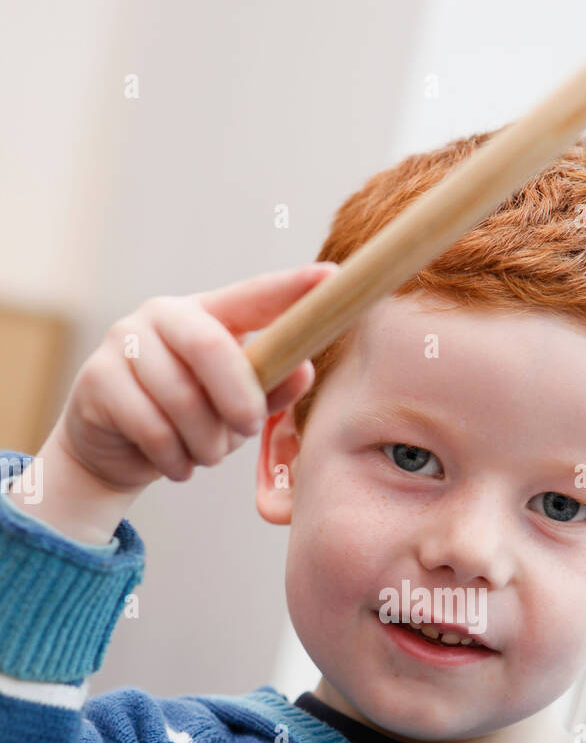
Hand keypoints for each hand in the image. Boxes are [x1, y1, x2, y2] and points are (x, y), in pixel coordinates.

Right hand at [53, 261, 338, 494]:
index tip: (332, 278)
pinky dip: (175, 460)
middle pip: (210, 346)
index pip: (253, 295)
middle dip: (238, 398)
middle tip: (247, 428)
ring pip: (181, 399)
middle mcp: (163, 316)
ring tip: (205, 455)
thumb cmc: (189, 422)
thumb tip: (304, 369)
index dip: (291, 289)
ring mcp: (124, 342)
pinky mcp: (96, 379)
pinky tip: (176, 464)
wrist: (117, 454)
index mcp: (207, 314)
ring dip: (205, 444)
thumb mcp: (236, 408)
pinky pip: (151, 428)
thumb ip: (270, 389)